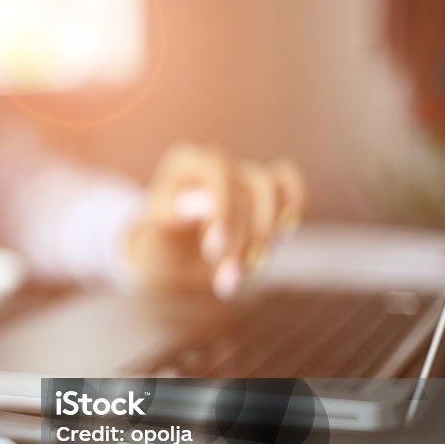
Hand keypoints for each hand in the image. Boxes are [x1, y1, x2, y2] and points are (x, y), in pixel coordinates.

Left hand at [127, 143, 305, 297]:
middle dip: (244, 237)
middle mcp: (218, 165)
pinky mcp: (264, 194)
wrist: (169, 262)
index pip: (217, 167)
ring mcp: (243, 176)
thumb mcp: (151, 238)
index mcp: (185, 164)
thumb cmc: (157, 247)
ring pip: (273, 192)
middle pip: (251, 185)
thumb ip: (169, 219)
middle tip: (226, 279)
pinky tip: (284, 235)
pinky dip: (293, 206)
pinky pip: (288, 183)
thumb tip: (196, 204)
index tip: (213, 250)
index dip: (222, 206)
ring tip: (240, 278)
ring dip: (265, 238)